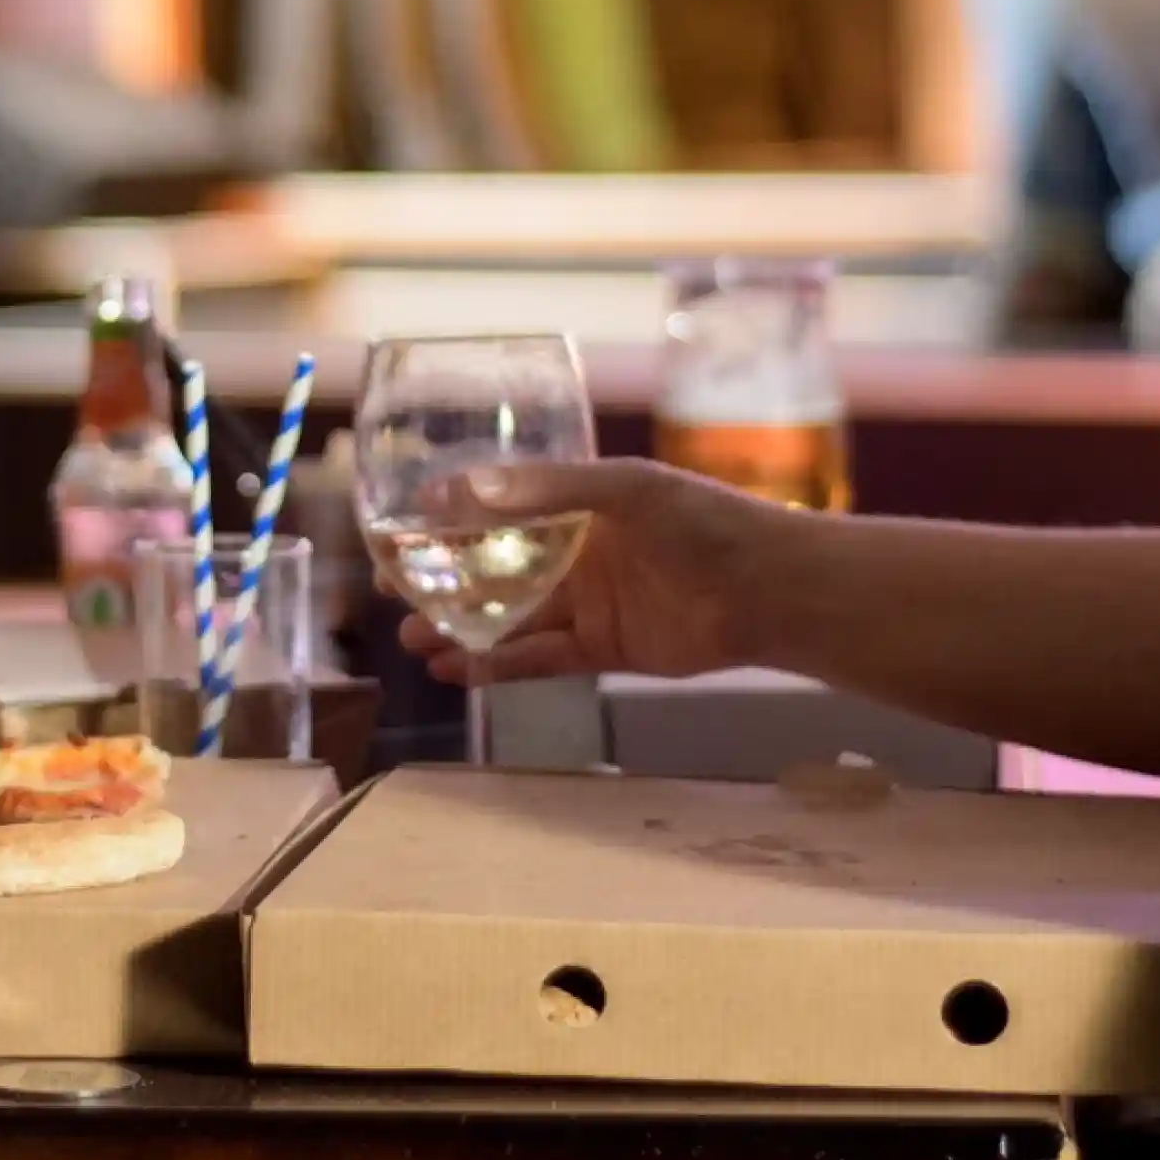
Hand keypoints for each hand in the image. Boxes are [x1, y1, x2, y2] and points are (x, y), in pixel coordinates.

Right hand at [394, 457, 799, 686]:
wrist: (769, 591)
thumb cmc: (704, 522)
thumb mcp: (628, 489)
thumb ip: (550, 489)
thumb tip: (465, 490)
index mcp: (577, 503)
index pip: (497, 507)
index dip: (447, 518)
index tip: (398, 528)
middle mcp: (574, 551)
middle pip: (492, 566)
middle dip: (440, 577)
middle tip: (390, 588)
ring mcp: (586, 602)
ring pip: (507, 617)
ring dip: (458, 627)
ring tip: (410, 636)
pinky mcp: (600, 649)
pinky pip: (537, 659)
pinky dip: (495, 666)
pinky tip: (453, 670)